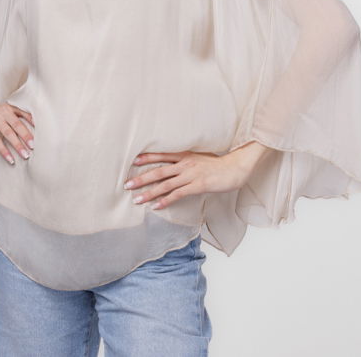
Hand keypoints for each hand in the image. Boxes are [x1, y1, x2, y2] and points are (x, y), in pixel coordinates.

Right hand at [0, 97, 34, 164]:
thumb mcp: (8, 109)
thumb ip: (20, 114)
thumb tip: (35, 124)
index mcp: (11, 108)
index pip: (23, 117)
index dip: (32, 124)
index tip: (41, 134)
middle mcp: (4, 113)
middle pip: (17, 125)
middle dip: (26, 136)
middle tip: (34, 147)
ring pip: (8, 134)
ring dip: (17, 145)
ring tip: (25, 155)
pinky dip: (4, 151)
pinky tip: (10, 159)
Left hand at [123, 142, 271, 209]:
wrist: (234, 168)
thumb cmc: (218, 165)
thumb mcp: (200, 158)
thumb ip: (186, 161)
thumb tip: (175, 166)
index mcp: (185, 155)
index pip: (161, 155)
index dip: (147, 158)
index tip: (133, 162)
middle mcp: (185, 163)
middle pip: (158, 171)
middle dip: (141, 178)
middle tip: (127, 185)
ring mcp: (190, 174)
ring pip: (165, 184)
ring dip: (149, 192)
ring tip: (137, 199)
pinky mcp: (197, 185)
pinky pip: (177, 194)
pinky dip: (165, 200)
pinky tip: (156, 206)